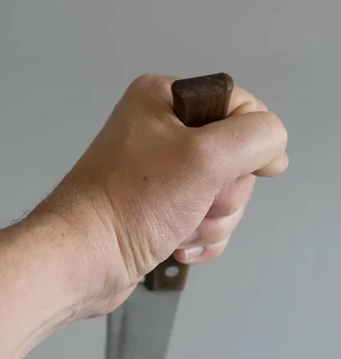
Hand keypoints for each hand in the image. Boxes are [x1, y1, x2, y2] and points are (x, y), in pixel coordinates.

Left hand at [32, 74, 287, 317]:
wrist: (84, 258)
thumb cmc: (136, 202)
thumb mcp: (206, 158)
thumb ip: (256, 138)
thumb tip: (273, 147)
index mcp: (165, 99)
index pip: (239, 107)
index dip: (255, 142)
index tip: (259, 171)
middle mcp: (162, 130)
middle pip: (235, 157)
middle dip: (224, 192)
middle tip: (196, 203)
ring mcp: (161, 173)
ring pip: (223, 193)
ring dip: (211, 220)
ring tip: (179, 227)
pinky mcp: (160, 208)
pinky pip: (205, 218)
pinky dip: (200, 236)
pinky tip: (177, 244)